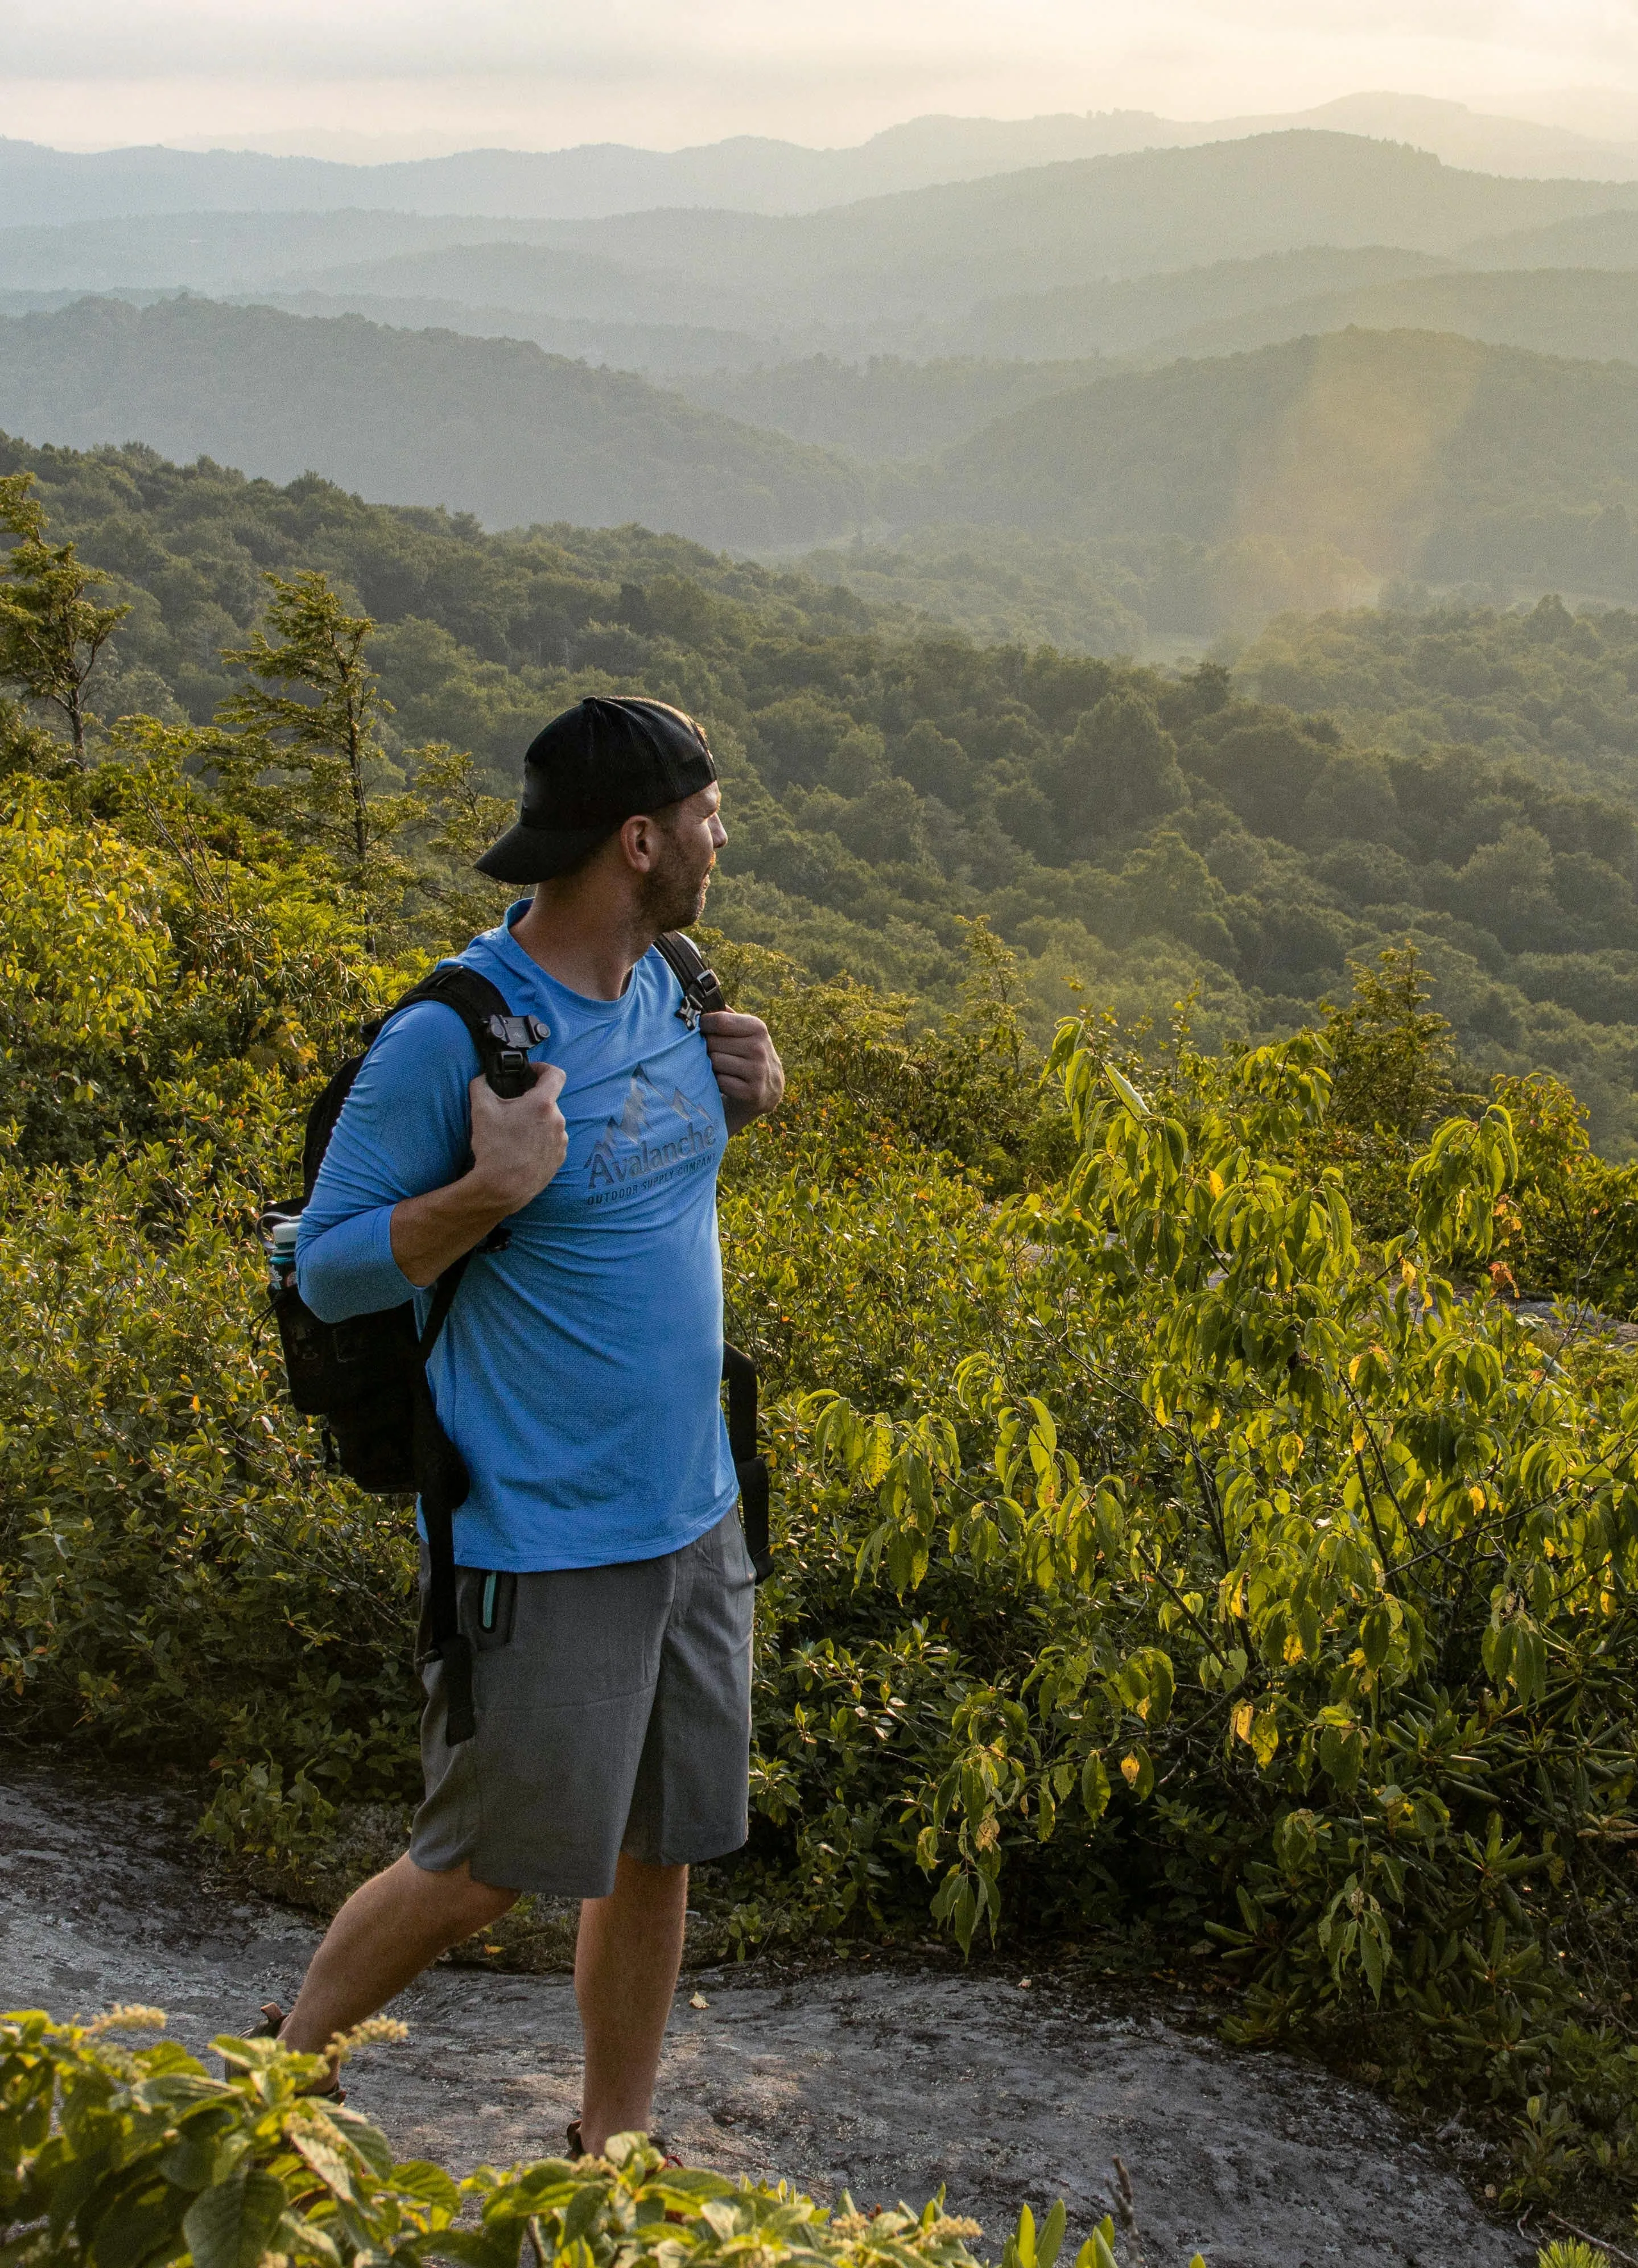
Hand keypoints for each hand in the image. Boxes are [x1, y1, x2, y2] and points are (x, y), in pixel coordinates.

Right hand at [468, 1062, 568, 1209]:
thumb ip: (481, 1085)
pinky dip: (539, 1141)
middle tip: (511, 1110)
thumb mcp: (481, 1109)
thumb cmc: (494, 1148)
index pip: (555, 1074)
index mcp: (543, 1104)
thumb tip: (483, 1078)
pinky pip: (551, 1142)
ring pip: (550, 1122)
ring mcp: (561, 1141)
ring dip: (536, 1122)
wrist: (502, 1188)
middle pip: (548, 1101)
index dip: (543, 1068)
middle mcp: (558, 1121)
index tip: (531, 1072)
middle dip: (531, 1101)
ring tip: (515, 1134)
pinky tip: (522, 1149)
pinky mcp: (559, 1159)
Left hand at [702, 1010, 783, 1135]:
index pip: (719, 1021)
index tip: (700, 1029)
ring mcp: (757, 1071)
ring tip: (720, 1067)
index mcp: (757, 1028)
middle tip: (714, 1053)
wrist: (769, 1089)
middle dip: (707, 1048)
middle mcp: (759, 1047)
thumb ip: (728, 1017)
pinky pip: (720, 1082)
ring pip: (714, 1062)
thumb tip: (705, 999)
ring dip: (711, 1066)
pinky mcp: (752, 1092)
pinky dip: (717, 1082)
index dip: (703, 1025)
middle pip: (712, 1042)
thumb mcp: (746, 1032)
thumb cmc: (749, 1055)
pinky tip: (726, 1081)